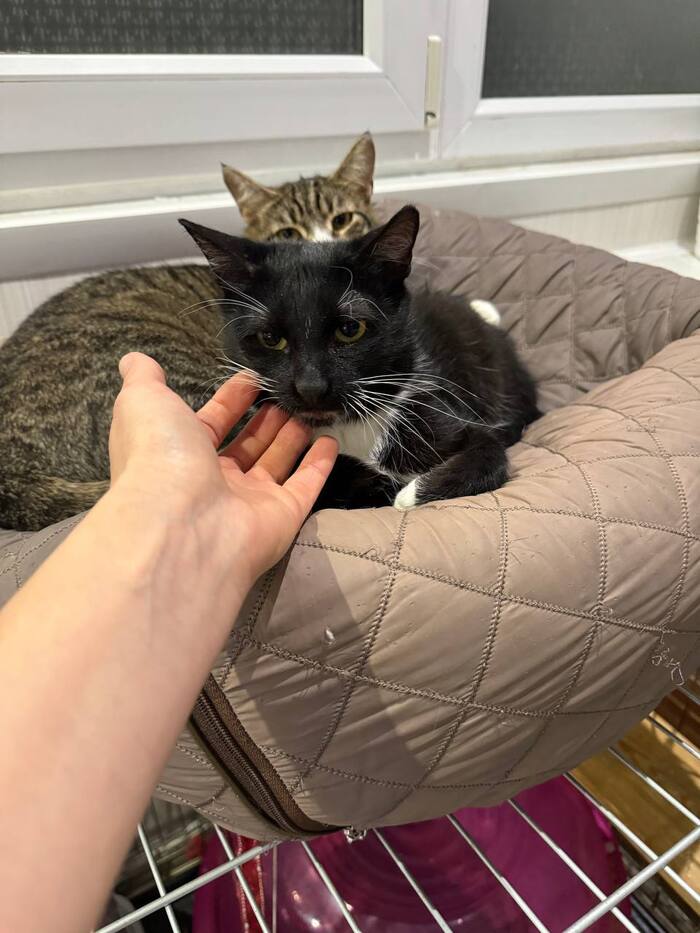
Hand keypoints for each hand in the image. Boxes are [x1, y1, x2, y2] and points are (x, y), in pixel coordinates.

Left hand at [109, 353, 337, 586]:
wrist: (181, 521)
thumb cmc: (160, 454)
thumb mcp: (142, 402)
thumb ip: (143, 378)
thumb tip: (134, 359)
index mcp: (180, 454)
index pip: (211, 422)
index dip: (231, 399)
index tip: (254, 377)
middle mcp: (214, 480)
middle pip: (246, 445)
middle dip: (265, 419)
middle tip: (286, 394)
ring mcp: (249, 501)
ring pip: (275, 463)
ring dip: (292, 436)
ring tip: (308, 408)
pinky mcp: (282, 516)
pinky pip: (304, 487)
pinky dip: (318, 465)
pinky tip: (330, 442)